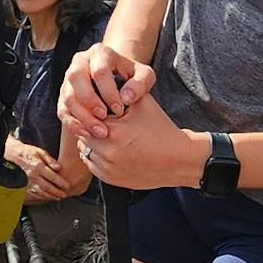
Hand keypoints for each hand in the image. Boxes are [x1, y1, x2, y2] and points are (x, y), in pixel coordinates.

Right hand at [4, 139, 67, 200]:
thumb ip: (50, 160)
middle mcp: (33, 175)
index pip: (52, 177)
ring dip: (50, 196)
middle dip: (57, 192)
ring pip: (41, 192)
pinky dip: (42, 197)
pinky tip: (47, 197)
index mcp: (38, 166)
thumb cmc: (28, 153)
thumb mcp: (40, 152)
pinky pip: (34, 193)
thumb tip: (59, 167)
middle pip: (47, 186)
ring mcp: (28, 182)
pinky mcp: (24, 185)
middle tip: (64, 195)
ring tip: (58, 198)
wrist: (13, 156)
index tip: (67, 186)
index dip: (61, 182)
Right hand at [58, 42, 156, 141]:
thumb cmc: (133, 77)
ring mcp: (69, 78)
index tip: (120, 110)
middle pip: (76, 78)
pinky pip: (62, 110)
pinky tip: (87, 134)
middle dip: (90, 102)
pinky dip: (73, 124)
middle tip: (104, 118)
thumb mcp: (144, 76)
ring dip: (82, 116)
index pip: (99, 71)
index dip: (109, 93)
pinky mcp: (64, 95)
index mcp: (100, 53)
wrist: (119, 79)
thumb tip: (126, 97)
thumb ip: (141, 83)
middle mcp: (80, 62)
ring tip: (99, 132)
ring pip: (67, 96)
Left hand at [74, 94, 201, 190]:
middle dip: (91, 128)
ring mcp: (108, 168)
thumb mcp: (142, 104)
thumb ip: (120, 91)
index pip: (87, 118)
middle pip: (84, 135)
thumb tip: (100, 83)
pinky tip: (110, 150)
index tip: (99, 111)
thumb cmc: (161, 130)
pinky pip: (91, 165)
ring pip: (85, 151)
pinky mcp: (110, 179)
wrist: (178, 160)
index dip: (92, 112)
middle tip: (101, 123)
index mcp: (114, 131)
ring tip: (107, 136)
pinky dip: (96, 157)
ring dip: (92, 143)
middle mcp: (108, 152)